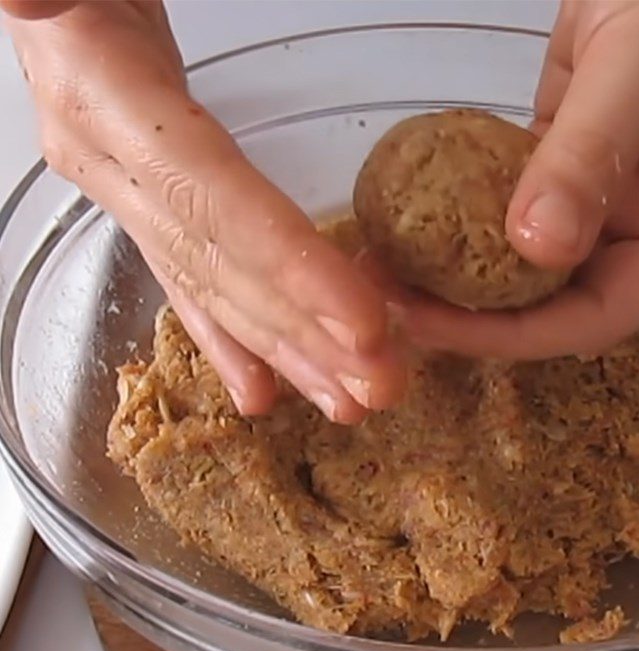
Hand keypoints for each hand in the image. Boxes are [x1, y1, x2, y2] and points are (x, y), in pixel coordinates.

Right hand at [3, 1, 404, 421]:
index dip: (291, 271)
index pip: (219, 208)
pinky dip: (234, 337)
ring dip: (288, 350)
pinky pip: (196, 278)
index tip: (364, 326)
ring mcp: (133, 189)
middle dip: (306, 339)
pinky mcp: (157, 197)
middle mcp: (116, 166)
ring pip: (219, 288)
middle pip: (226, 271)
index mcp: (108, 107)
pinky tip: (267, 389)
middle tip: (381, 391)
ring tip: (348, 401)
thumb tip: (34, 0)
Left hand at [400, 0, 638, 358]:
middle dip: (476, 317)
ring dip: (461, 276)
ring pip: (527, 265)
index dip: (519, 335)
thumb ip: (592, 153)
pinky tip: (417, 227)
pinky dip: (465, 222)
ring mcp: (604, 203)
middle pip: (557, 304)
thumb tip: (535, 247)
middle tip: (395, 308)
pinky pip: (511, 211)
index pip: (602, 314)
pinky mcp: (563, 171)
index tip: (437, 325)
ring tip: (390, 275)